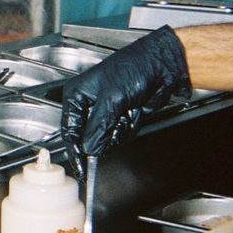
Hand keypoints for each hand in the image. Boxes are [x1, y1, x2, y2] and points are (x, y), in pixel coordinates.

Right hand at [61, 26, 190, 178]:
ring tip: (128, 111)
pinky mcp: (122, 115)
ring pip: (107, 137)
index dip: (75, 150)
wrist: (162, 65)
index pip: (70, 130)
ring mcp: (107, 111)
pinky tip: (135, 110)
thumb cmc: (133, 68)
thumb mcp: (111, 100)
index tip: (81, 167)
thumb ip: (98, 127)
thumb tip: (88, 148)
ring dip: (120, 129)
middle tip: (115, 124)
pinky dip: (130, 126)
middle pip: (89, 136)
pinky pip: (122, 133)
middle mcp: (89, 104)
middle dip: (104, 134)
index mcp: (78, 96)